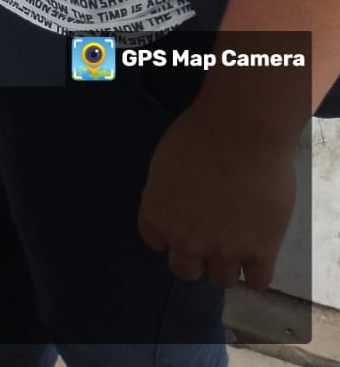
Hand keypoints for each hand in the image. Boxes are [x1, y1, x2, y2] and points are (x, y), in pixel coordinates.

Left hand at [137, 99, 297, 289]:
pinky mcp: (260, 252)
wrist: (241, 131)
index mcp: (157, 216)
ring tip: (236, 245)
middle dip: (195, 256)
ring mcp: (224, 251)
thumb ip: (167, 194)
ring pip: (221, 280)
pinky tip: (259, 254)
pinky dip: (257, 271)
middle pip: (185, 270)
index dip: (169, 234)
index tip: (181, 223)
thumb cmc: (199, 134)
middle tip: (208, 238)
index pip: (154, 242)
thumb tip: (178, 204)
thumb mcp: (165, 163)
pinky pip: (258, 281)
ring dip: (226, 265)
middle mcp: (186, 241)